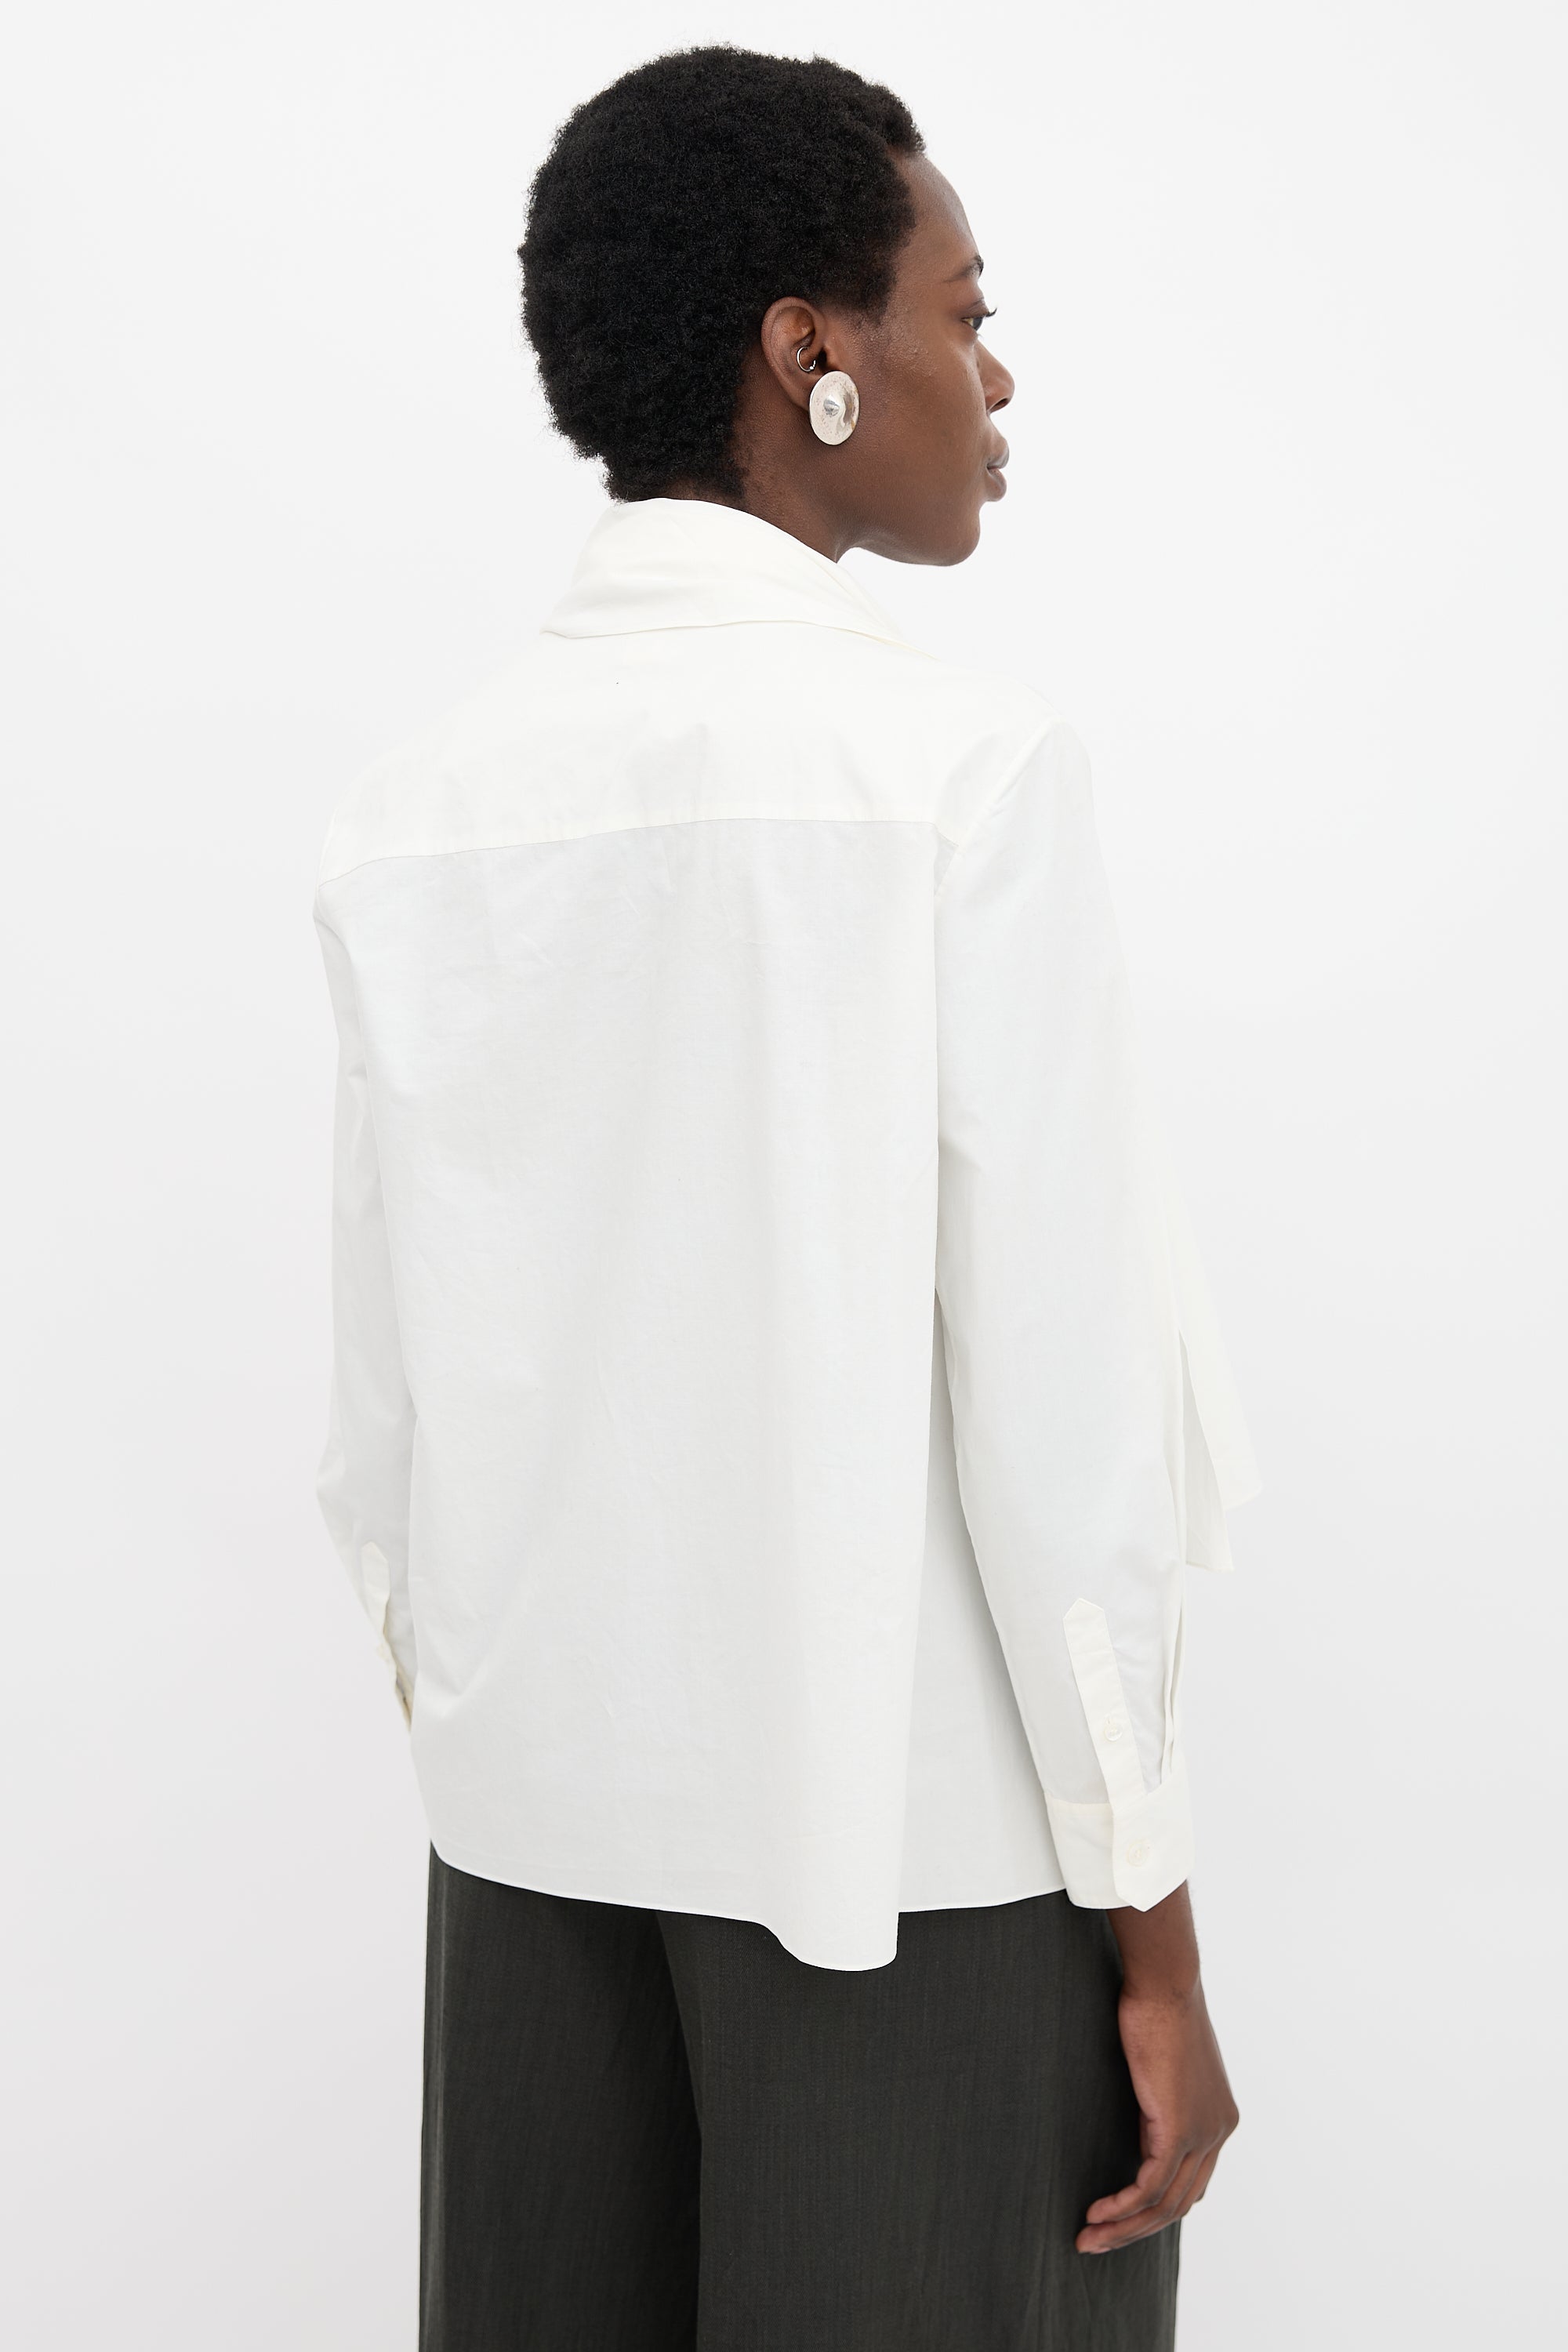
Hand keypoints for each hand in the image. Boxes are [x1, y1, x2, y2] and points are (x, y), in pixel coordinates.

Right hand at [1077, 1883, 1238, 2254]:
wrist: (1164, 1983)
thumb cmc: (1154, 2008)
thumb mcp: (1161, 2065)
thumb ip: (1160, 2099)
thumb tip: (1143, 2116)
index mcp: (1219, 2117)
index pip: (1191, 2182)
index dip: (1155, 2207)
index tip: (1117, 2216)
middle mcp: (1219, 2130)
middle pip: (1180, 2203)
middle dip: (1136, 2228)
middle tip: (1096, 2240)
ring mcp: (1204, 2133)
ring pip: (1166, 2204)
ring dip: (1124, 2227)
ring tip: (1087, 2237)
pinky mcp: (1181, 2129)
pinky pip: (1151, 2186)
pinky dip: (1123, 2206)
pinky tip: (1096, 2212)